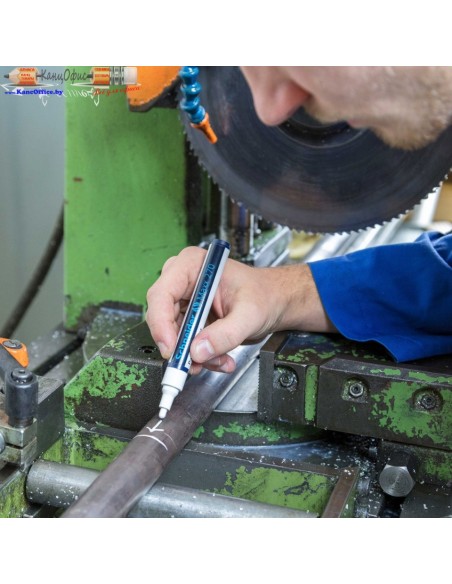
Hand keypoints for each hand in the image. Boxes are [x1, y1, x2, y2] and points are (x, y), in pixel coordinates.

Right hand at [146, 246, 334, 373]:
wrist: (274, 302)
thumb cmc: (264, 294)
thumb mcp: (249, 314)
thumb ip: (225, 334)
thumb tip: (198, 351)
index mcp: (193, 265)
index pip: (162, 293)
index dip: (161, 323)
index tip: (171, 348)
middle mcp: (183, 280)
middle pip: (162, 315)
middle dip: (179, 344)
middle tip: (192, 364)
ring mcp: (185, 300)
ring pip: (173, 334)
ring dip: (194, 354)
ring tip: (220, 361)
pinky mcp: (190, 318)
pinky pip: (185, 342)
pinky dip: (201, 355)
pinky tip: (220, 359)